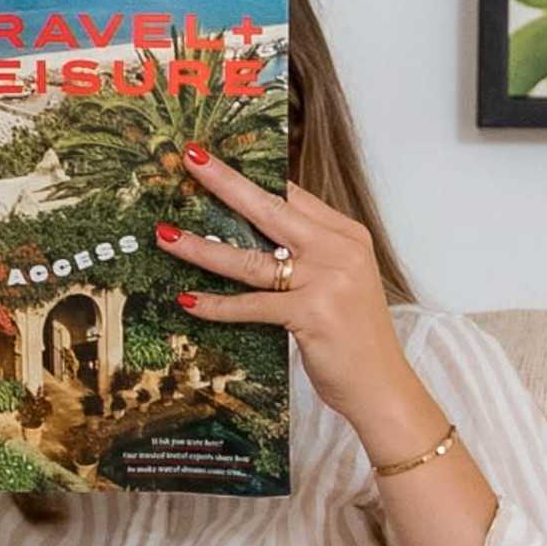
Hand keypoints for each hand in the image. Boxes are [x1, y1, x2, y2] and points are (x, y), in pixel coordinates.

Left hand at [156, 150, 419, 449]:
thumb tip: (256, 237)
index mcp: (346, 235)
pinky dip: (217, 306)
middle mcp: (338, 250)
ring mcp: (326, 281)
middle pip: (270, 210)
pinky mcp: (311, 314)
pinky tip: (187, 301)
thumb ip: (309, 254)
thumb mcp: (341, 281)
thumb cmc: (356, 336)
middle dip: (225, 183)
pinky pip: (251, 305)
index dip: (254, 177)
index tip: (219, 161)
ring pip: (250, 258)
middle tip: (191, 160)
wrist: (381, 385)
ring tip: (165, 236)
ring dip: (202, 248)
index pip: (293, 195)